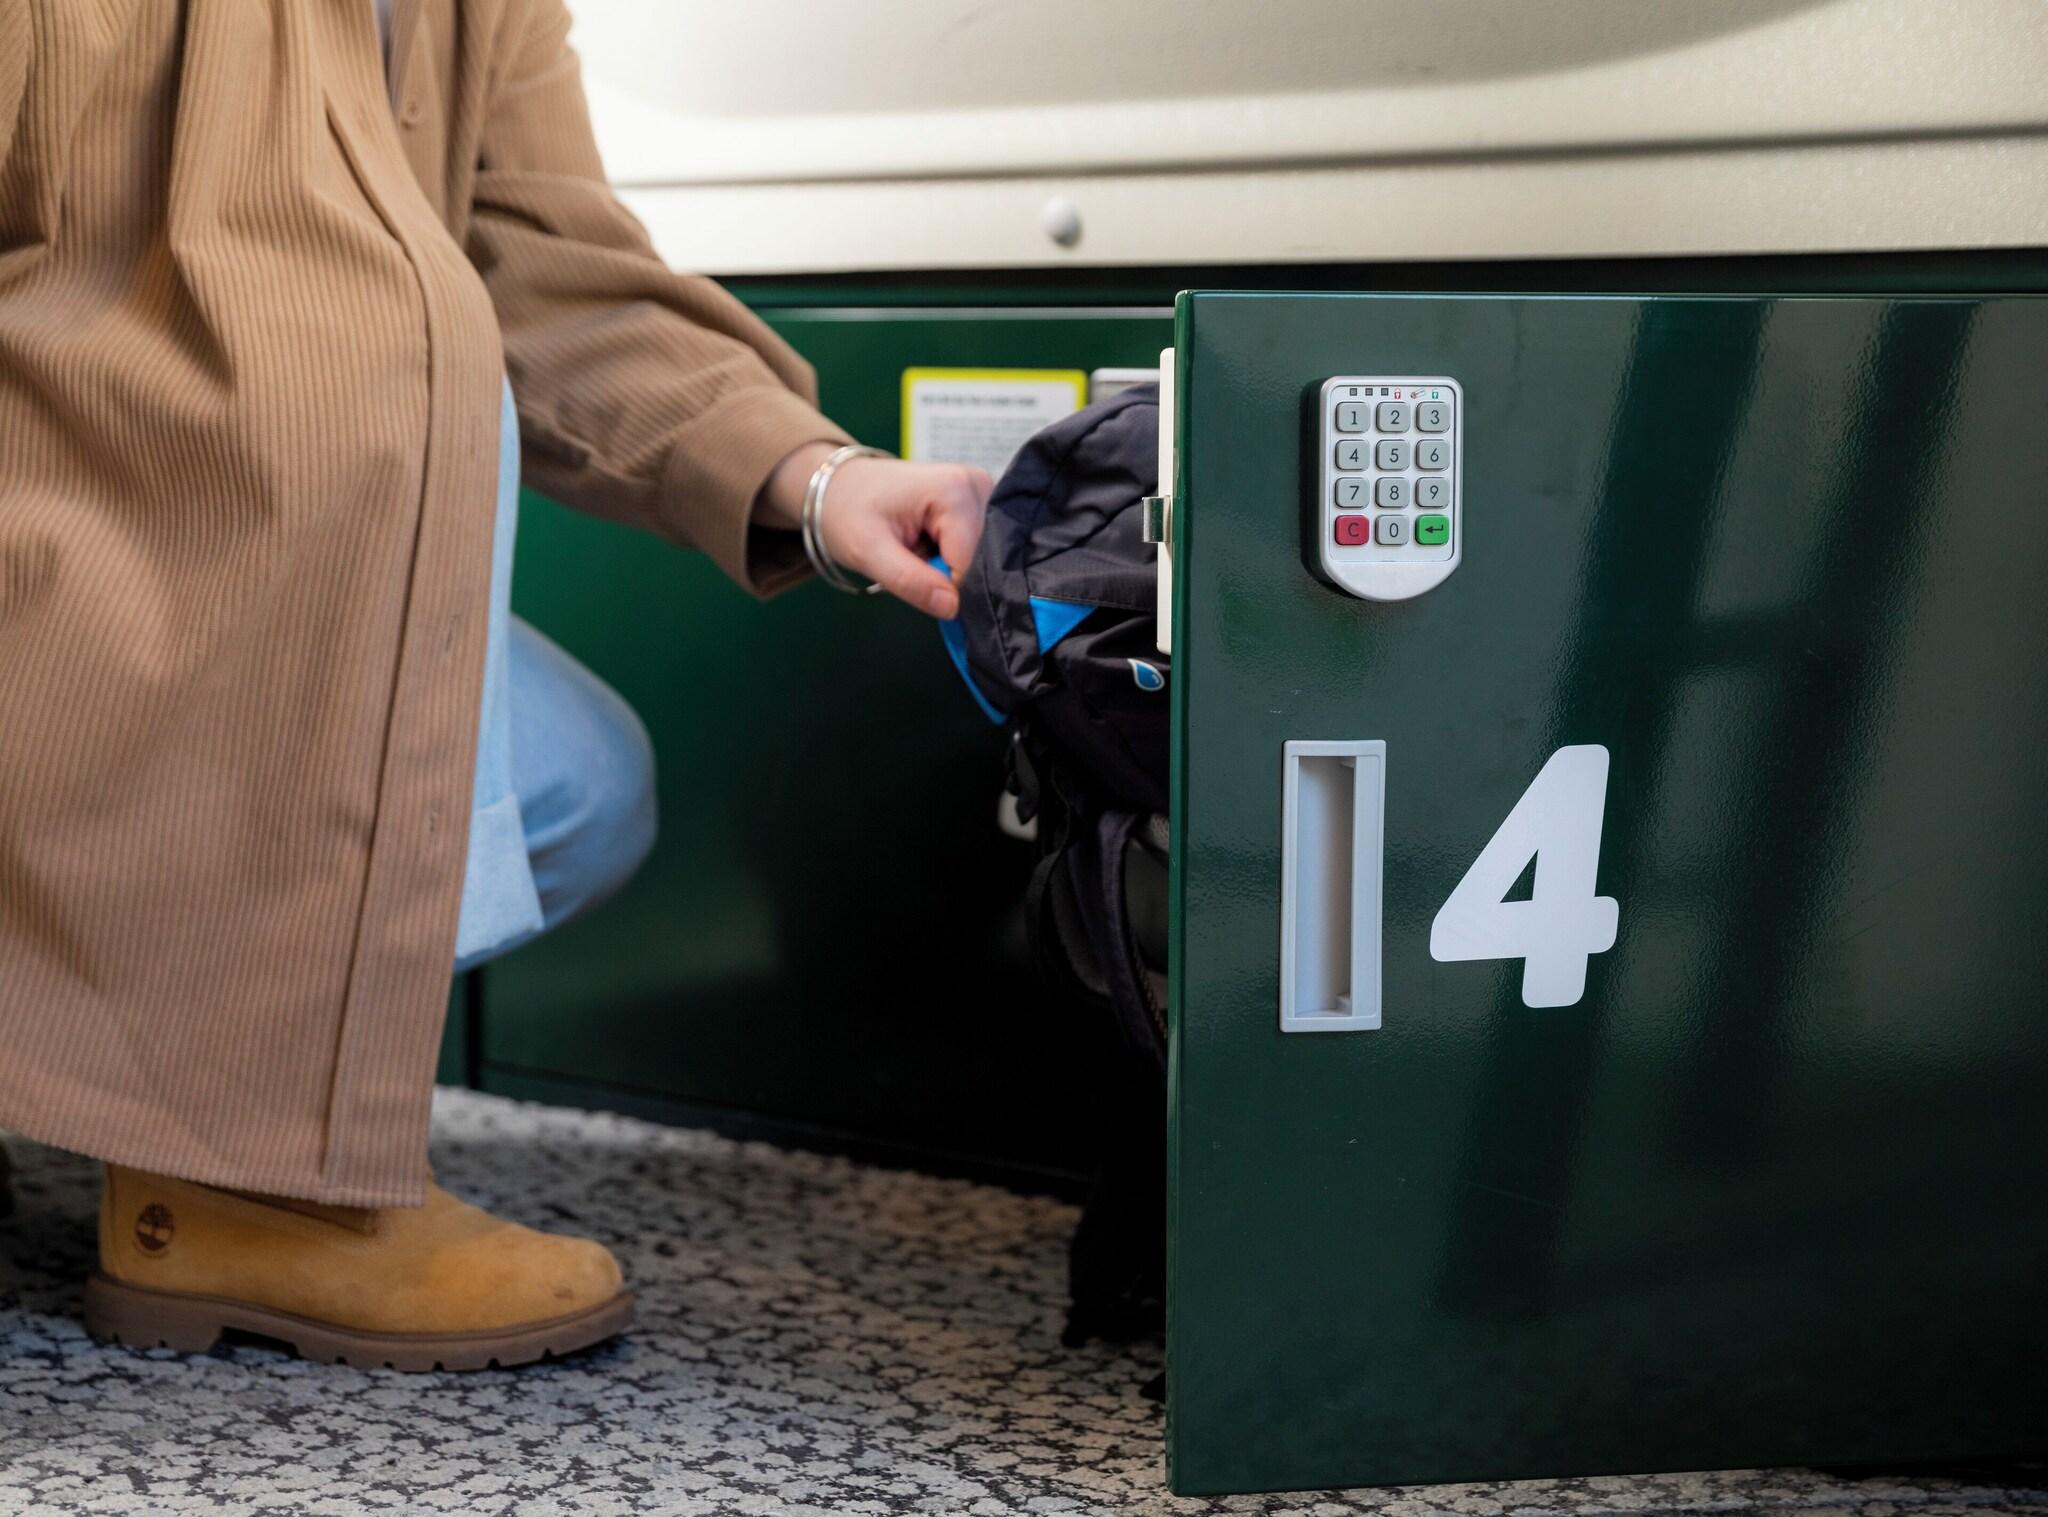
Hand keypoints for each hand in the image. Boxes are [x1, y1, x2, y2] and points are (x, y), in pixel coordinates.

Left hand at [761, 445, 991, 618]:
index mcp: (956, 490)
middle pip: (977, 558)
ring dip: (945, 563)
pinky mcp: (978, 500)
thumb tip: (952, 607)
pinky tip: (926, 541)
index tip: (909, 571)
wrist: (840, 487)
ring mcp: (981, 491)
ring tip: (915, 545)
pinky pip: (975, 546)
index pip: (968, 564)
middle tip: (907, 555)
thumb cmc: (849, 512)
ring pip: (978, 556)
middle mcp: (977, 485)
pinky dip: (950, 553)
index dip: (941, 583)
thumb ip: (909, 581)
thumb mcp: (868, 551)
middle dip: (943, 571)